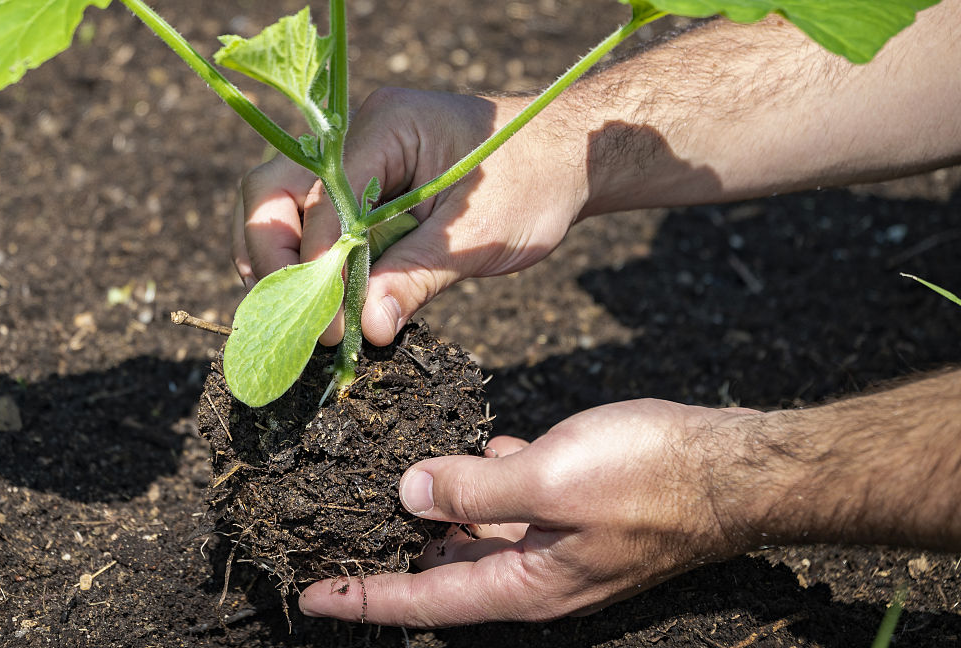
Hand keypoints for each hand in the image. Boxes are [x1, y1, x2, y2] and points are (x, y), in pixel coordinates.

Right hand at [232, 87, 588, 345]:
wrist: (569, 155)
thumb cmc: (534, 182)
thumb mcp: (479, 236)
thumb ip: (417, 276)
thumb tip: (368, 328)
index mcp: (385, 126)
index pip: (321, 199)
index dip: (317, 266)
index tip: (331, 325)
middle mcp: (356, 134)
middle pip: (272, 188)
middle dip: (270, 256)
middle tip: (290, 315)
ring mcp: (354, 156)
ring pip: (279, 203)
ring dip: (278, 260)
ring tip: (297, 314)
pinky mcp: (361, 183)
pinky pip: (311, 219)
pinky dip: (305, 259)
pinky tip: (317, 300)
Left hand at [298, 399, 762, 626]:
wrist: (734, 466)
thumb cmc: (651, 476)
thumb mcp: (552, 479)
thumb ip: (476, 486)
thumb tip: (408, 492)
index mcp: (526, 583)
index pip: (426, 599)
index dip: (364, 597)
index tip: (310, 594)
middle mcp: (537, 572)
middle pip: (445, 570)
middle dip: (389, 554)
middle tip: (332, 532)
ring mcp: (559, 541)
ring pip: (477, 531)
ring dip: (434, 508)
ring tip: (383, 484)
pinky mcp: (576, 508)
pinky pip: (513, 499)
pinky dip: (483, 477)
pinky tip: (468, 444)